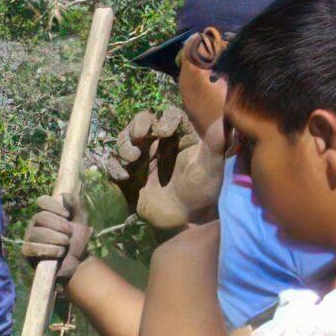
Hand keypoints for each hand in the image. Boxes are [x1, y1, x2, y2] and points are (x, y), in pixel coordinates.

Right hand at [21, 191, 92, 284]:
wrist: (77, 262)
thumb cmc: (78, 240)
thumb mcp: (81, 220)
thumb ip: (75, 205)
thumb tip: (62, 195)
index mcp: (48, 213)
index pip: (42, 201)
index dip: (54, 206)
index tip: (67, 215)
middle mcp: (35, 224)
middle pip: (40, 217)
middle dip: (58, 225)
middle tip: (69, 234)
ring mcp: (29, 238)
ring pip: (35, 233)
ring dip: (55, 239)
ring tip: (65, 245)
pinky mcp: (26, 252)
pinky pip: (32, 248)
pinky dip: (49, 250)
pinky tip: (59, 253)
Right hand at [103, 106, 221, 231]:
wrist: (185, 219)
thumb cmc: (202, 191)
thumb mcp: (211, 166)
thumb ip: (214, 143)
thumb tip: (222, 120)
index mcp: (182, 136)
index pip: (169, 116)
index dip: (164, 119)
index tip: (164, 132)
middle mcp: (162, 144)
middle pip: (143, 122)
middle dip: (137, 127)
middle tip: (138, 137)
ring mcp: (144, 159)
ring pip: (126, 139)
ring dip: (124, 145)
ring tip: (131, 159)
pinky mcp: (131, 175)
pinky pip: (114, 163)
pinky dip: (114, 166)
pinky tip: (123, 176)